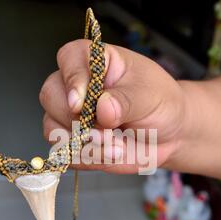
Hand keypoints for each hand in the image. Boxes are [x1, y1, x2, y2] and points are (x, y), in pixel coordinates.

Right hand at [39, 40, 184, 173]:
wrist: (169, 134)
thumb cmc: (160, 103)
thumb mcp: (150, 96)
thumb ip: (125, 101)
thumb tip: (102, 109)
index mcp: (94, 61)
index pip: (69, 58)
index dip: (72, 80)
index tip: (81, 103)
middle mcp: (75, 86)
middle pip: (51, 96)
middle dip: (76, 121)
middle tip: (107, 131)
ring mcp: (70, 115)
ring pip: (53, 129)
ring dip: (85, 144)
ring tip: (118, 146)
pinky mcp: (73, 142)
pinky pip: (66, 154)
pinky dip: (89, 159)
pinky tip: (112, 154)